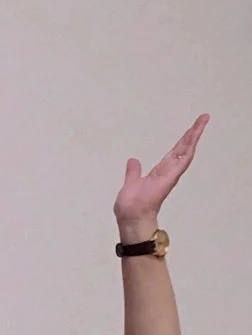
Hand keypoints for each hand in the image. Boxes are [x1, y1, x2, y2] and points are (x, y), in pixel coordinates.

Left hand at [115, 113, 206, 237]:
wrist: (131, 217)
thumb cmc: (131, 205)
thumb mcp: (132, 182)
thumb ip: (134, 172)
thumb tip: (133, 160)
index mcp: (160, 171)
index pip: (175, 152)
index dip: (183, 140)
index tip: (192, 128)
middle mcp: (168, 171)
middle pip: (184, 148)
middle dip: (194, 132)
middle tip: (204, 117)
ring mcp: (171, 174)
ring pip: (186, 151)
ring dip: (194, 136)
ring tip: (202, 121)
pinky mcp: (171, 177)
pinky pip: (183, 160)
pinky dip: (189, 148)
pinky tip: (195, 136)